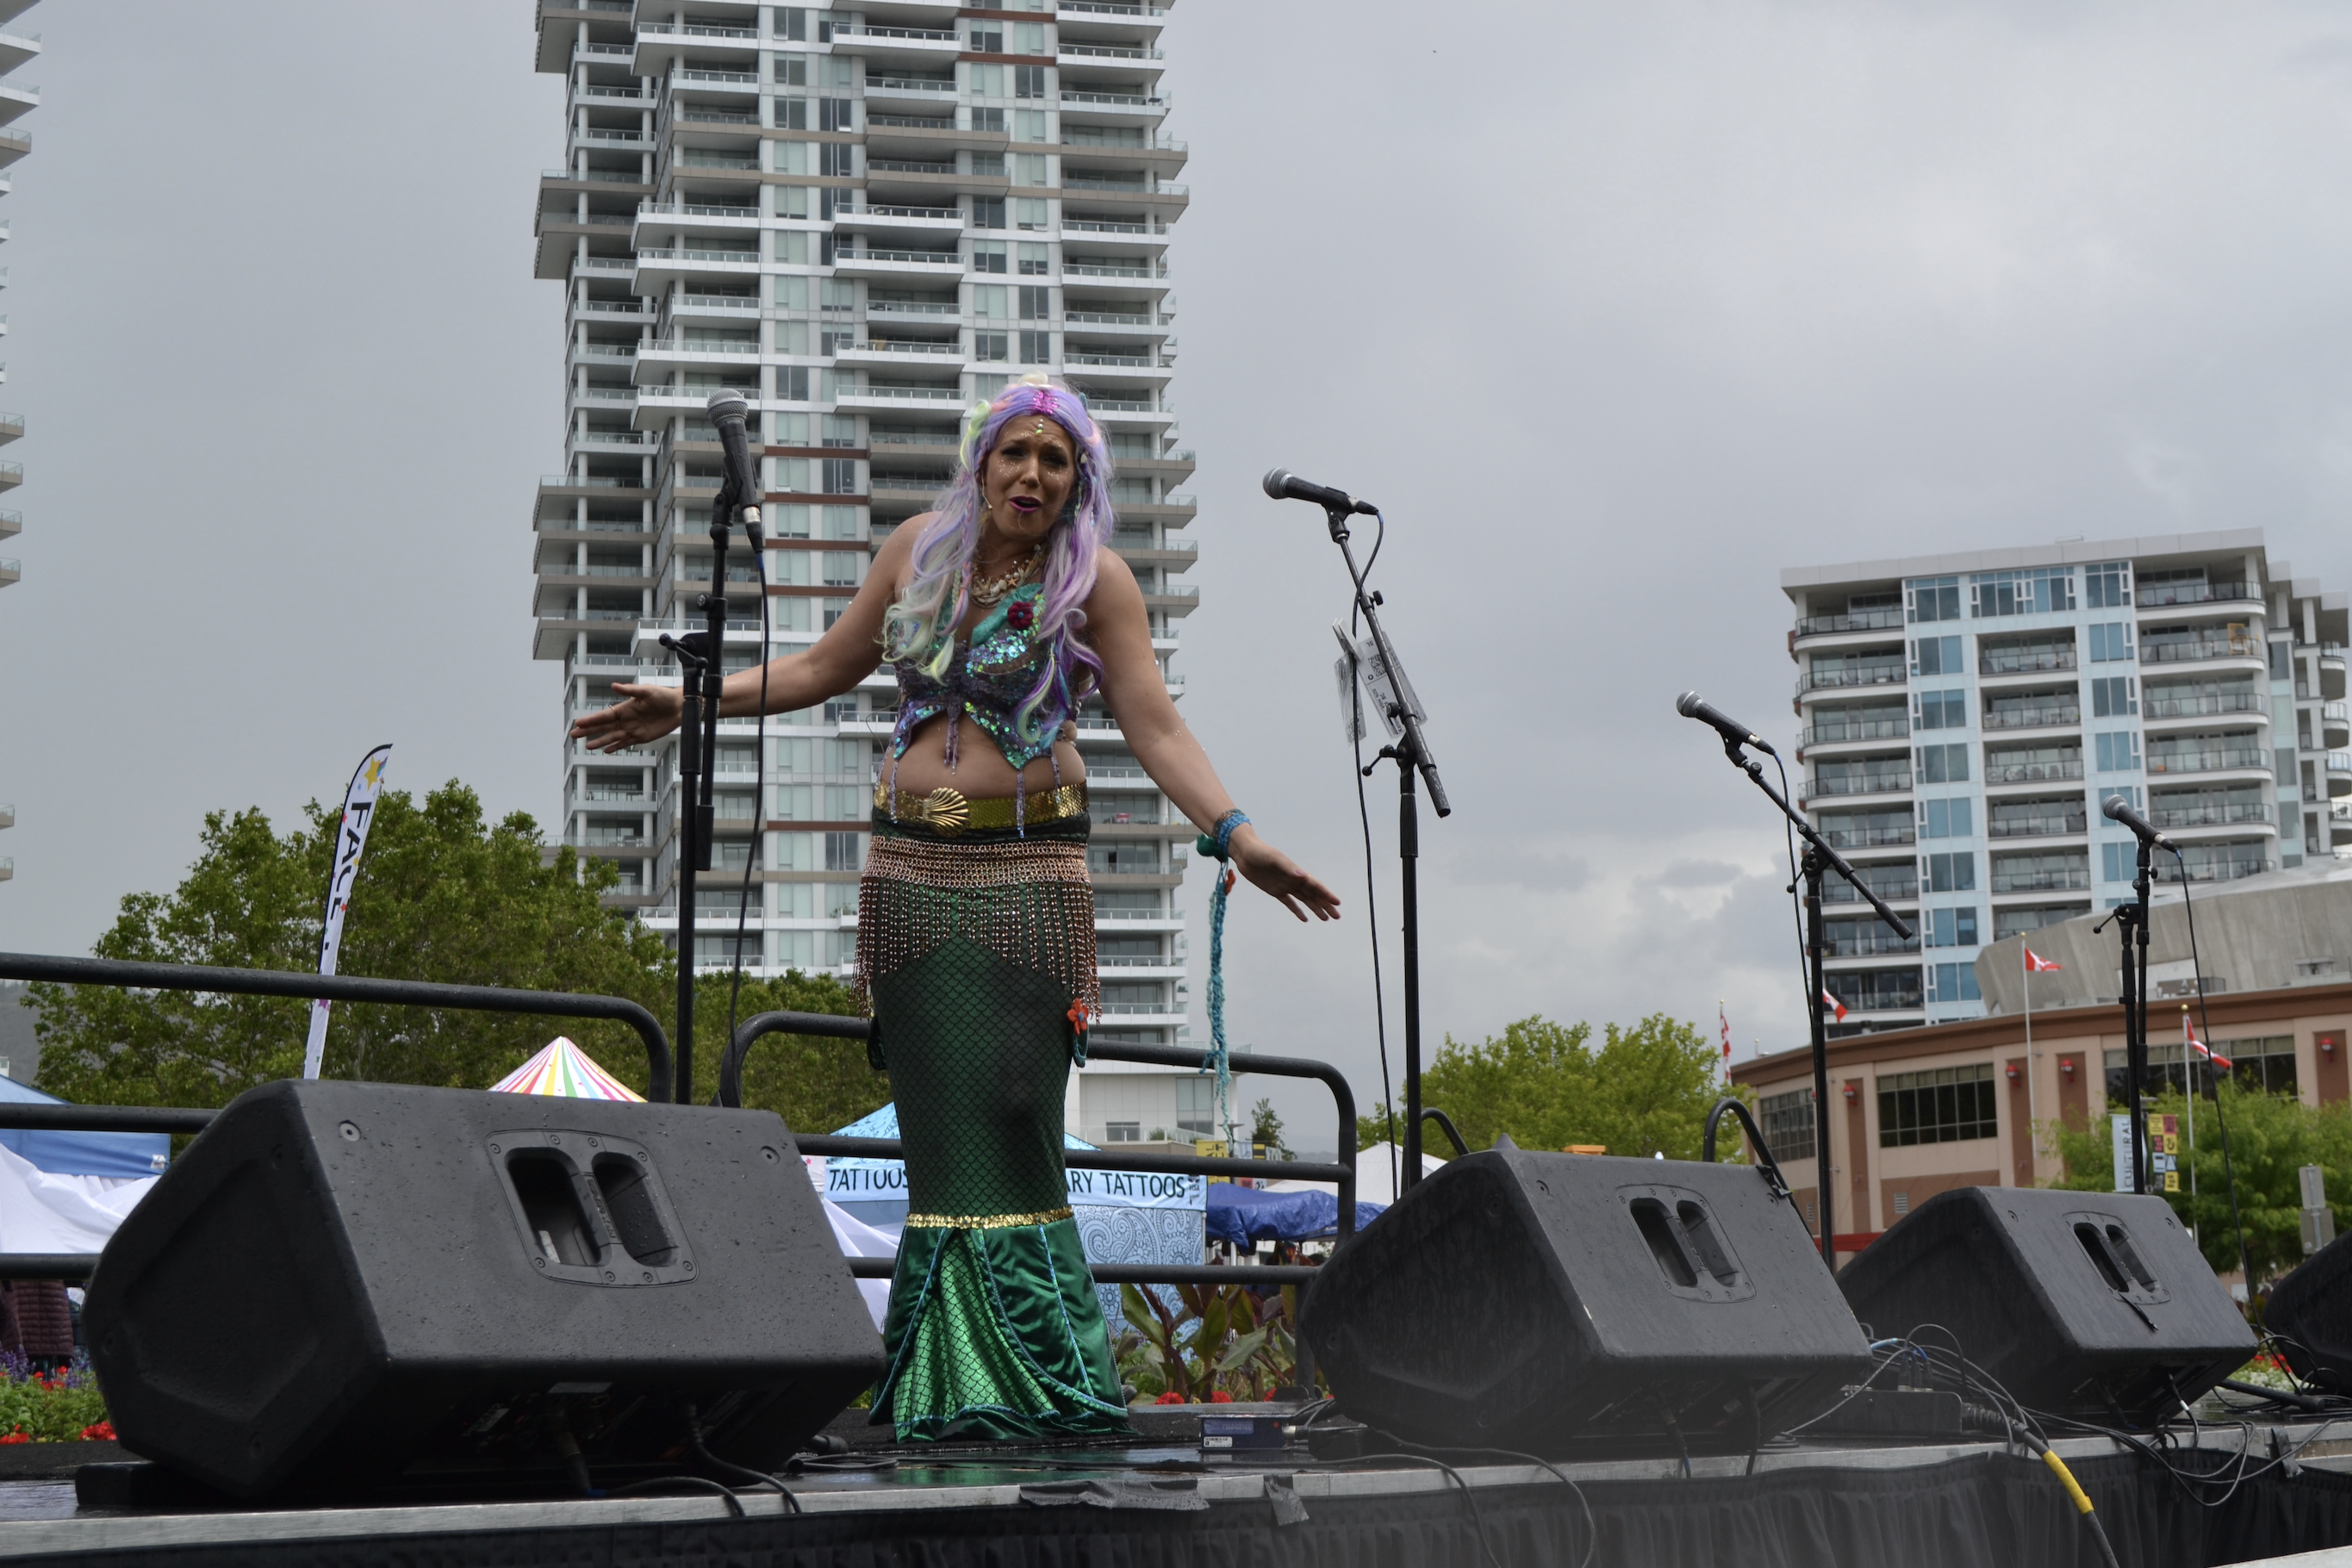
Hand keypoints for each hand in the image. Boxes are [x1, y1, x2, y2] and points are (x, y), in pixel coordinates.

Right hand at [569, 683, 683, 751]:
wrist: (679, 707)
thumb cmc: (664, 695)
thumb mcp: (647, 691)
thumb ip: (630, 690)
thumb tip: (613, 685)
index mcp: (625, 708)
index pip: (604, 715)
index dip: (591, 720)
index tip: (578, 722)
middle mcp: (626, 719)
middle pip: (604, 727)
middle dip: (589, 731)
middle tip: (574, 735)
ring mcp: (633, 729)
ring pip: (612, 737)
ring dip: (599, 741)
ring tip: (586, 746)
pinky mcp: (641, 737)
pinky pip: (625, 743)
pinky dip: (616, 747)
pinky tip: (606, 750)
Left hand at [1226, 825, 1341, 922]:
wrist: (1245, 853)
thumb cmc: (1260, 852)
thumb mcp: (1274, 858)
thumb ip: (1288, 867)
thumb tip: (1302, 875)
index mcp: (1296, 872)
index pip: (1315, 885)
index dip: (1326, 894)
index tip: (1337, 903)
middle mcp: (1293, 880)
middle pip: (1313, 895)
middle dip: (1326, 905)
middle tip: (1337, 916)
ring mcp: (1285, 886)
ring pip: (1304, 900)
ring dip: (1315, 909)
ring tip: (1325, 919)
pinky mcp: (1275, 891)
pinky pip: (1289, 903)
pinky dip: (1297, 911)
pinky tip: (1305, 919)